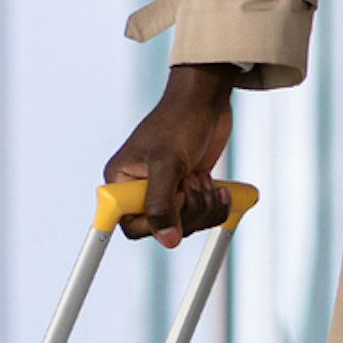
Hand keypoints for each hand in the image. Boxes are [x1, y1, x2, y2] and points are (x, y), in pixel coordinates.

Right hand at [106, 64, 243, 244]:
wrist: (204, 102)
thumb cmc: (179, 122)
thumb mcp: (168, 163)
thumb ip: (162, 204)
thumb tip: (167, 240)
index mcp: (121, 183)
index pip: (132, 226)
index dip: (156, 223)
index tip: (174, 200)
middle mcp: (140, 190)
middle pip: (164, 229)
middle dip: (188, 210)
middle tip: (194, 181)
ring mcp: (166, 191)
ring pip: (186, 225)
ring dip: (204, 206)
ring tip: (204, 178)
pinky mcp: (187, 190)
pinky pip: (203, 216)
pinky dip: (216, 206)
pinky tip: (221, 188)